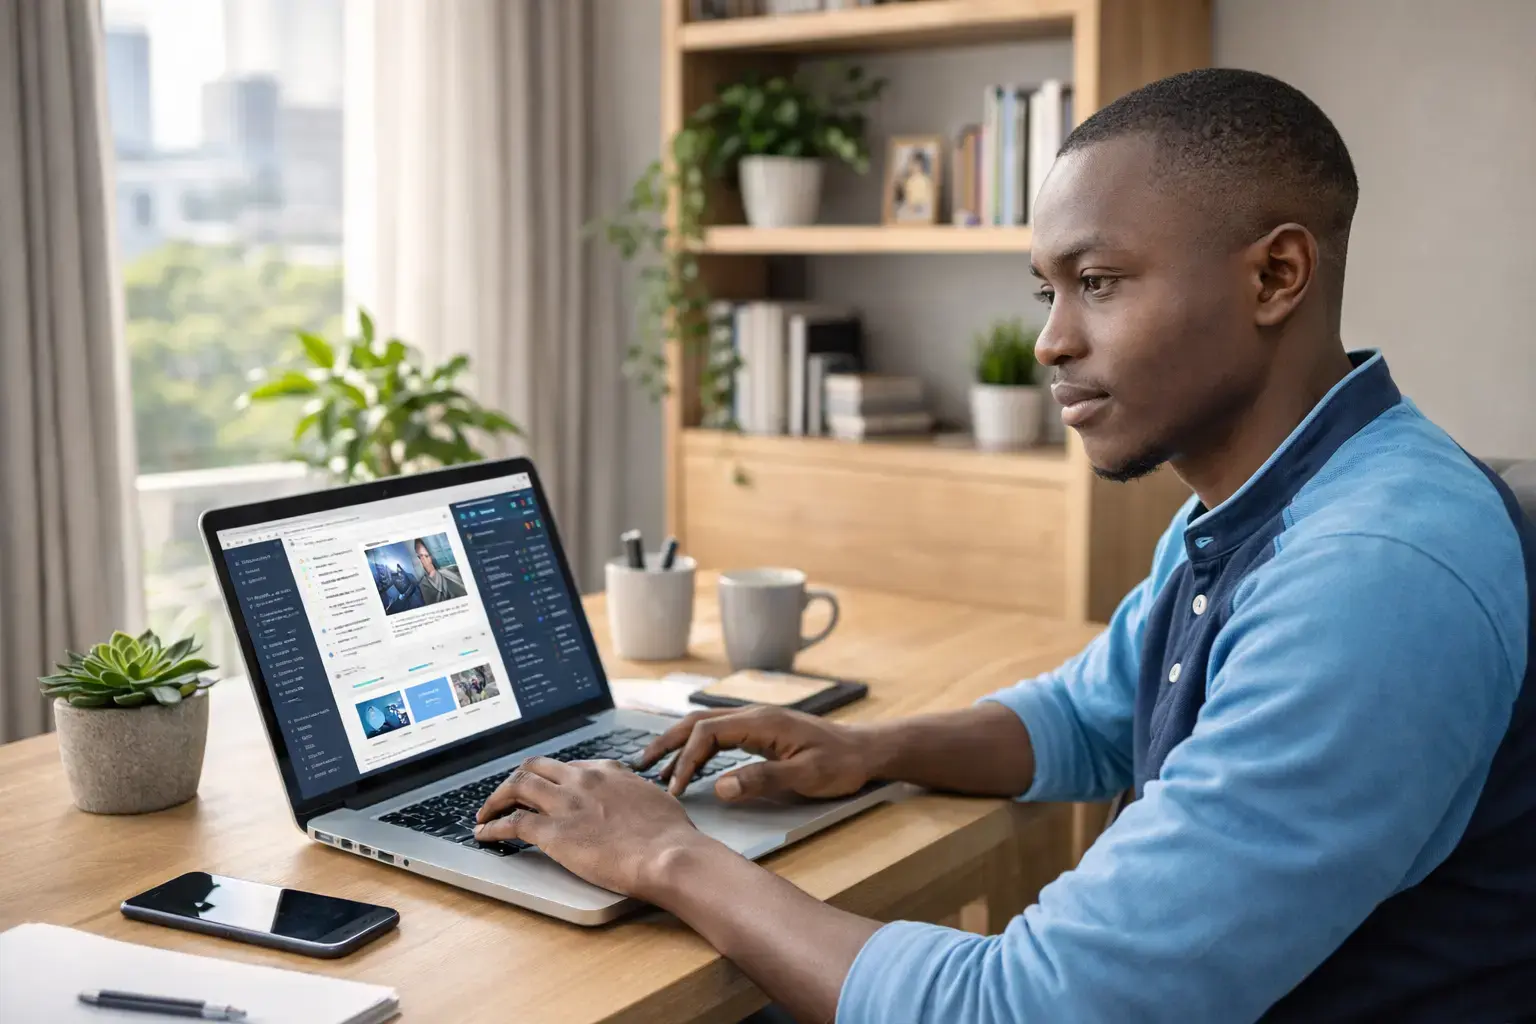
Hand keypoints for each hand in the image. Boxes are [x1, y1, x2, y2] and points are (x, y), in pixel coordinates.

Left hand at [473, 756, 711, 898]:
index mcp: (607, 772)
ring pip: (516, 787)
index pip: (567, 767)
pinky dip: (492, 827)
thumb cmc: (670, 835)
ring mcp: (565, 803)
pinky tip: (484, 834)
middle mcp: (582, 780)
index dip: (549, 779)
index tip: (543, 789)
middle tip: (507, 796)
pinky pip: (512, 823)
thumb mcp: (654, 799)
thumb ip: (636, 794)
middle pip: (535, 767)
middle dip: (516, 781)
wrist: (667, 854)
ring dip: (496, 799)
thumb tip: (637, 800)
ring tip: (485, 813)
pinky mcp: (553, 832)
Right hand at [637, 706, 872, 801]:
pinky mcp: (761, 731)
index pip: (707, 734)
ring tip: (656, 765)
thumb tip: (718, 786)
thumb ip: (761, 779)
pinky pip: (719, 733)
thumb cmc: (840, 764)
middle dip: (667, 743)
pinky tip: (691, 762)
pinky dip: (697, 745)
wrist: (866, 751)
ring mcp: (757, 721)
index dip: (685, 760)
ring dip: (679, 743)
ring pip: (706, 726)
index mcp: (761, 722)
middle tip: (641, 766)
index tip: (674, 789)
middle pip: (697, 722)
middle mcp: (754, 715)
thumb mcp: (804, 776)